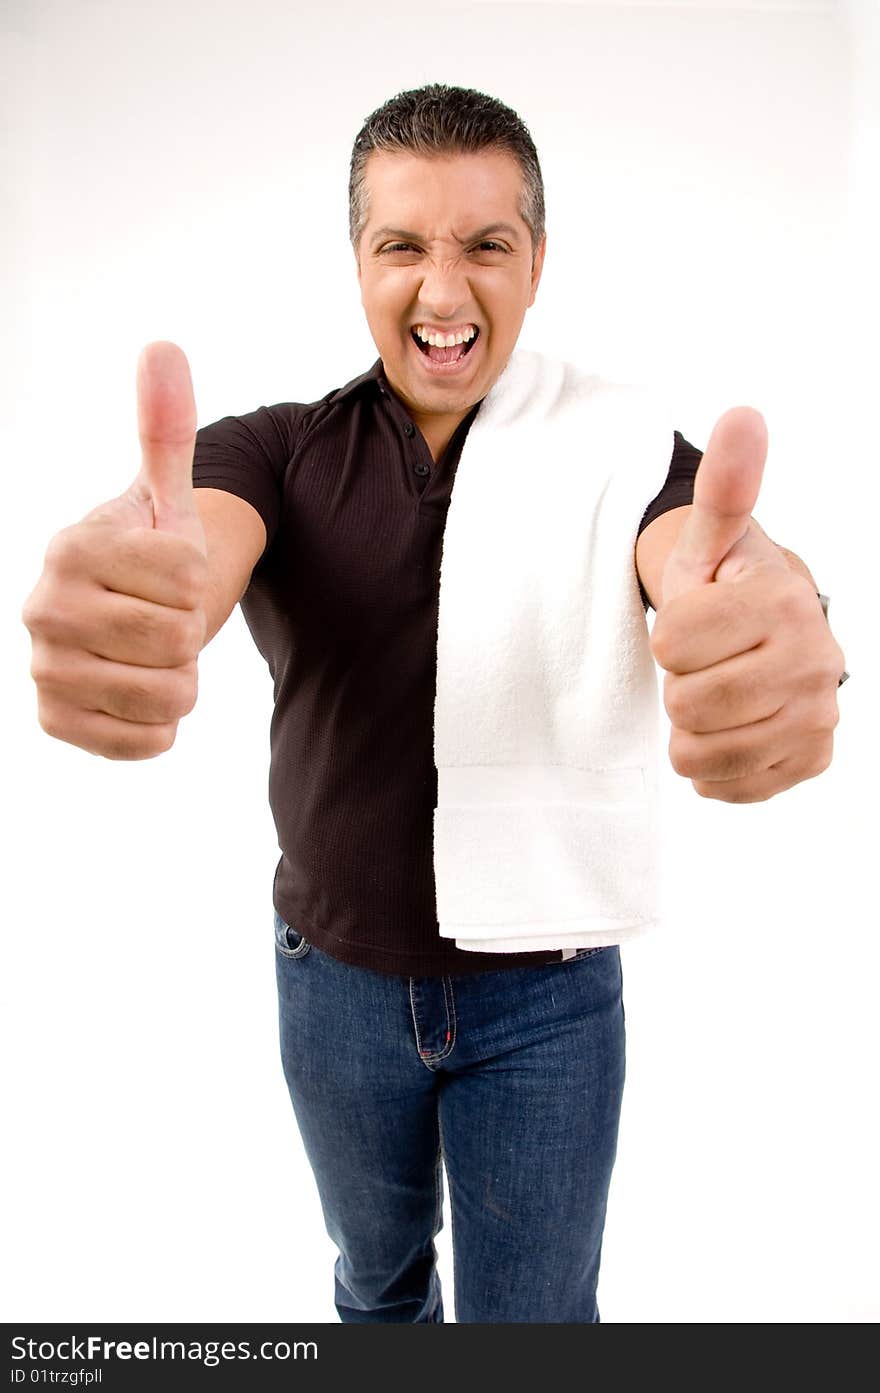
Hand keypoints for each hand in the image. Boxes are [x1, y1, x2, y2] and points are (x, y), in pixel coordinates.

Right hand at [21, 342, 208, 759]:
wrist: (117, 618)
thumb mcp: (164, 495)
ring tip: (151, 655)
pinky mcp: (54, 722)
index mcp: (72, 546)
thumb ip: (164, 429)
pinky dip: (160, 726)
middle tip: (161, 617)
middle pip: (179, 639)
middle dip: (190, 632)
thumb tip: (163, 347)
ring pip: (169, 696)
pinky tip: (137, 694)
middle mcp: (42, 608)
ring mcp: (43, 669)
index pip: (188, 576)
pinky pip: (146, 744)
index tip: (167, 573)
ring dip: (181, 680)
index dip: (198, 578)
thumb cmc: (147, 556)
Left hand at [649, 407, 845, 802]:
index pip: (673, 646)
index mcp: (785, 604)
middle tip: (703, 663)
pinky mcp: (809, 762)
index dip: (667, 636)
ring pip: (700, 755)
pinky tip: (728, 730)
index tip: (693, 623)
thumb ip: (725, 489)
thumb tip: (743, 415)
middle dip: (677, 684)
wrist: (762, 637)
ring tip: (711, 695)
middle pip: (687, 706)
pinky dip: (712, 767)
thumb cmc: (723, 585)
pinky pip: (727, 787)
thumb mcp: (710, 539)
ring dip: (687, 730)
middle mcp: (816, 663)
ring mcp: (817, 719)